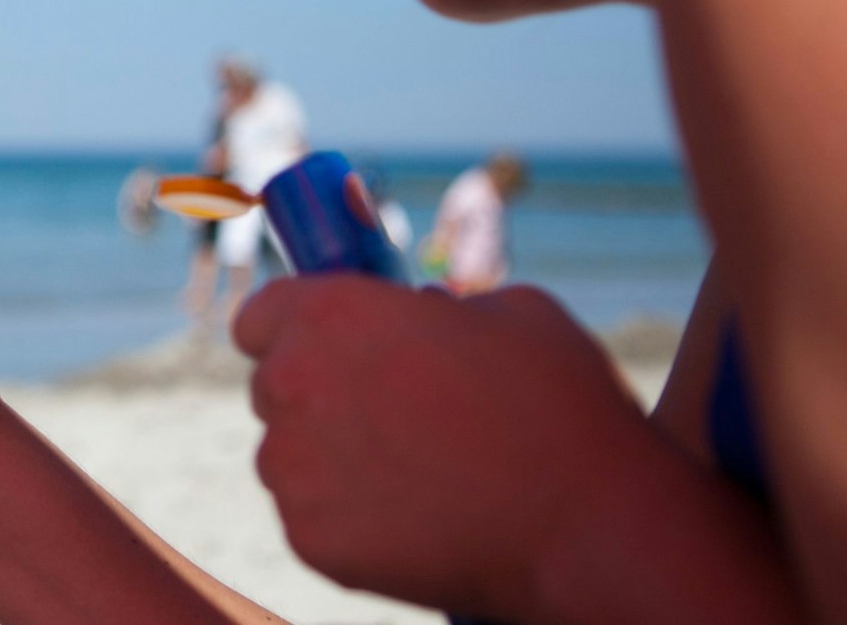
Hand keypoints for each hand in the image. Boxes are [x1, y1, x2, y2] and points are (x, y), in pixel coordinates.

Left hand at [233, 278, 660, 618]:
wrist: (587, 528)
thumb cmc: (557, 406)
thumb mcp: (506, 311)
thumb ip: (434, 308)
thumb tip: (420, 317)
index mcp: (330, 314)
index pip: (258, 316)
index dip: (289, 331)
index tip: (324, 349)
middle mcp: (294, 383)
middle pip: (273, 387)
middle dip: (318, 397)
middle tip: (392, 417)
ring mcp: (295, 467)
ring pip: (289, 456)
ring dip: (331, 459)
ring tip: (416, 473)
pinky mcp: (309, 538)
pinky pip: (312, 518)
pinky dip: (350, 519)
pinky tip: (415, 518)